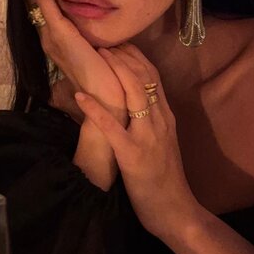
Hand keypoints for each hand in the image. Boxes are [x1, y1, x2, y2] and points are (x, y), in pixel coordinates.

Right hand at [29, 0, 126, 123]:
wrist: (108, 99)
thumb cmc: (108, 81)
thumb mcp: (100, 54)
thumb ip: (95, 41)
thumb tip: (102, 30)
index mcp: (60, 45)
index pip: (47, 13)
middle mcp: (52, 41)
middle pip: (38, 6)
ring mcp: (54, 38)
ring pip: (38, 2)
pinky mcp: (61, 35)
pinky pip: (46, 4)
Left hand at [74, 44, 201, 238]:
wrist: (175, 211)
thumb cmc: (165, 181)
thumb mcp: (162, 144)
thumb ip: (151, 124)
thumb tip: (133, 106)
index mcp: (166, 118)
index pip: (154, 77)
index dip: (136, 57)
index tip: (119, 43)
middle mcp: (159, 121)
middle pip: (144, 78)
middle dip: (124, 57)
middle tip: (103, 42)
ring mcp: (147, 136)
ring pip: (134, 94)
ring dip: (114, 72)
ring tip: (96, 56)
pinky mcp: (132, 154)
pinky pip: (112, 126)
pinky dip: (95, 109)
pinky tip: (79, 96)